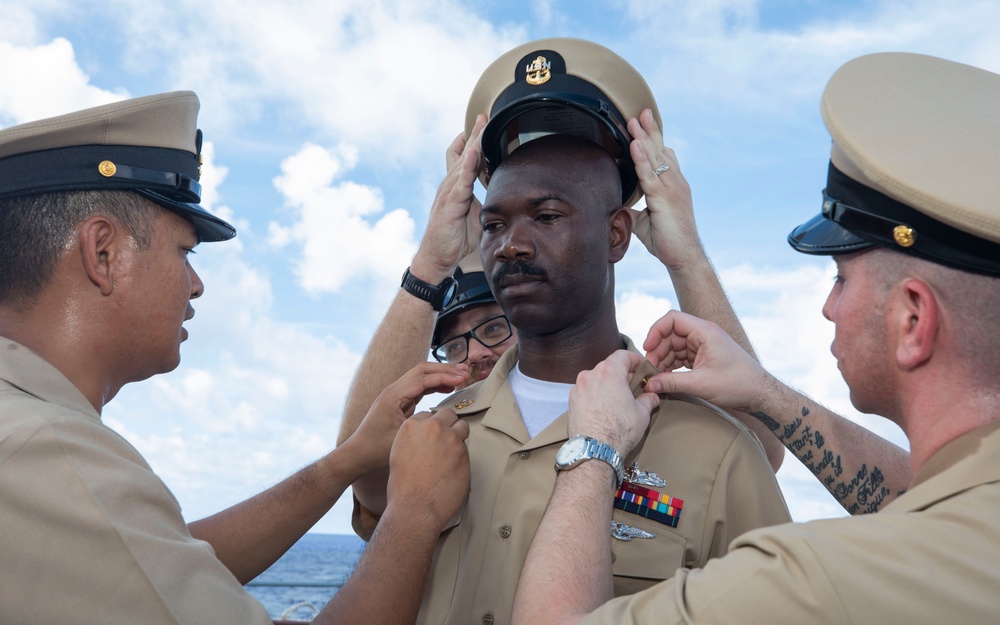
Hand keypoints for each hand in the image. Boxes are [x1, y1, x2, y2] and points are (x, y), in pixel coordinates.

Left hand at [345, 363, 468, 474]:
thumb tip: (443, 417)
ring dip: (440, 375)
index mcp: (393, 396)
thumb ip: (421, 425)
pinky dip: (434, 384)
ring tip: (460, 376)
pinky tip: (446, 388)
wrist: (357, 454)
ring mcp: (395, 394)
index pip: (423, 378)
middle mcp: (393, 390)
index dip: (445, 376)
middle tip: (465, 372)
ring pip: (421, 376)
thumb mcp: (402, 438)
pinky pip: (419, 387)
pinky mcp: (398, 401)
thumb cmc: (375, 449)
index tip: (462, 378)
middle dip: (445, 369)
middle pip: (422, 370)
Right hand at [386, 408, 470, 531]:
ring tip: (451, 451)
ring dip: (458, 435)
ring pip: (462, 427)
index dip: (430, 426)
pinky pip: (465, 447)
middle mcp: (433, 427)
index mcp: (413, 425)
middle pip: (448, 414)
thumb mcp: (399, 451)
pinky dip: (461, 454)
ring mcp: (451, 439)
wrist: (415, 507)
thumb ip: (414, 437)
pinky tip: (452, 468)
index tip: (430, 436)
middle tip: (444, 439)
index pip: (428, 415)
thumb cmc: (403, 485)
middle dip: (447, 423)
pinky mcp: (464, 453)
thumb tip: (425, 435)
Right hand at [410, 115, 486, 282]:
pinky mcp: (450, 203)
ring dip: (473, 143)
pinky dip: (469, 165)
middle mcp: (449, 185)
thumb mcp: (474, 215)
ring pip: (463, 162)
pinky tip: (476, 152)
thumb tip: (502, 196)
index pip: (462, 157)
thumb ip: (484, 201)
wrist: (438, 258)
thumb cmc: (455, 238)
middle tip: (484, 115)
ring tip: (482, 125)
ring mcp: (448, 192)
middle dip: (474, 133)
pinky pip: (461, 180)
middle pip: (463, 152)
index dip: (471, 140)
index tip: (482, 124)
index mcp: (456, 186)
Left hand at [569, 350, 658, 456]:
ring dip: (608, 386)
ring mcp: (578, 388)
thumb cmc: (618, 431)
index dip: (635, 360)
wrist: (594, 451)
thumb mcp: (642, 413)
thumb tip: (651, 396)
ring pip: (596, 380)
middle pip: (609, 367)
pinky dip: (596, 396)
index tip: (642, 369)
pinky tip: (604, 410)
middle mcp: (590, 375)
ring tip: (618, 402)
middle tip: (634, 388)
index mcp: (609, 372)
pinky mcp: (571, 402)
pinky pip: (587, 392)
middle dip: (622, 375)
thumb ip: (648, 399)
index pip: (623, 355)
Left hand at [627, 109, 704, 271]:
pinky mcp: (665, 198)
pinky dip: (641, 158)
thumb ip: (634, 209)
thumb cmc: (668, 240)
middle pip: (660, 150)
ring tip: (633, 120)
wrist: (684, 256)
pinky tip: (634, 145)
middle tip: (641, 111)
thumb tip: (618, 205)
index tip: (644, 122)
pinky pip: (650, 174)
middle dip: (649, 130)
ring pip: (656, 158)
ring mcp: (672, 188)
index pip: (662, 156)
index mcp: (672, 184)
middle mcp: (675, 182)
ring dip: (644, 138)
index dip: (653, 139)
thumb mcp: (646, 220)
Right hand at [642, 310, 771, 412]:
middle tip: (650, 369)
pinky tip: (666, 378)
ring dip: (664, 360)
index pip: (672, 319)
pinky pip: (682, 356)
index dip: (656, 331)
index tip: (647, 349)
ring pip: (675, 346)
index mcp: (705, 332)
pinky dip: (672, 366)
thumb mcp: (700, 384)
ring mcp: (704, 345)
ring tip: (656, 377)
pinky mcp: (704, 357)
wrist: (760, 394)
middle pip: (671, 334)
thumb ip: (672, 382)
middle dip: (658, 350)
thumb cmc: (738, 384)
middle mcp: (704, 334)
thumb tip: (649, 384)